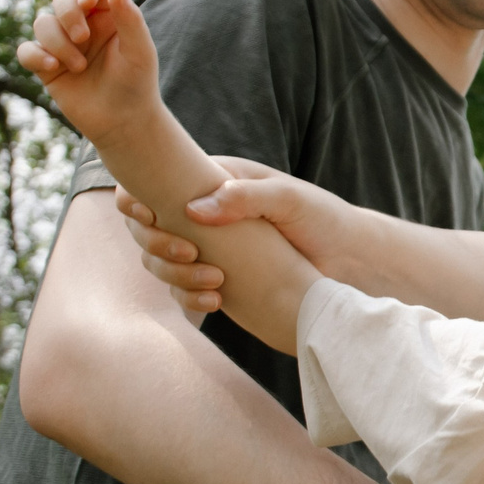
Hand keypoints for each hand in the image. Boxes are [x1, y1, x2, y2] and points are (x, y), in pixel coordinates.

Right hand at [15, 0, 158, 143]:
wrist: (123, 122)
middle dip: (67, 14)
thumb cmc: (137, 83)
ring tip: (80, 67)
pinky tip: (53, 68)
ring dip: (58, 42)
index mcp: (109, 14)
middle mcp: (84, 23)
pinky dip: (35, 55)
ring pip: (43, 23)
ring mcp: (63, 43)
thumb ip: (131, 20)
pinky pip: (27, 50)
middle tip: (83, 39)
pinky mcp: (47, 65)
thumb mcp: (140, 51)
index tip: (87, 2)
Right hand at [117, 158, 355, 316]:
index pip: (156, 181)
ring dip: (173, 272)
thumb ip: (245, 198)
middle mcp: (202, 213)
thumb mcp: (288, 200)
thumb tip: (194, 210)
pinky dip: (188, 297)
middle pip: (147, 226)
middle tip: (189, 253)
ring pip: (160, 260)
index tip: (143, 212)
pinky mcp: (215, 278)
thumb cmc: (321, 218)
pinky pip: (182, 289)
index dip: (136, 196)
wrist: (347, 260)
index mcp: (213, 180)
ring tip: (213, 281)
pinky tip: (214, 302)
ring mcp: (206, 247)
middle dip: (155, 242)